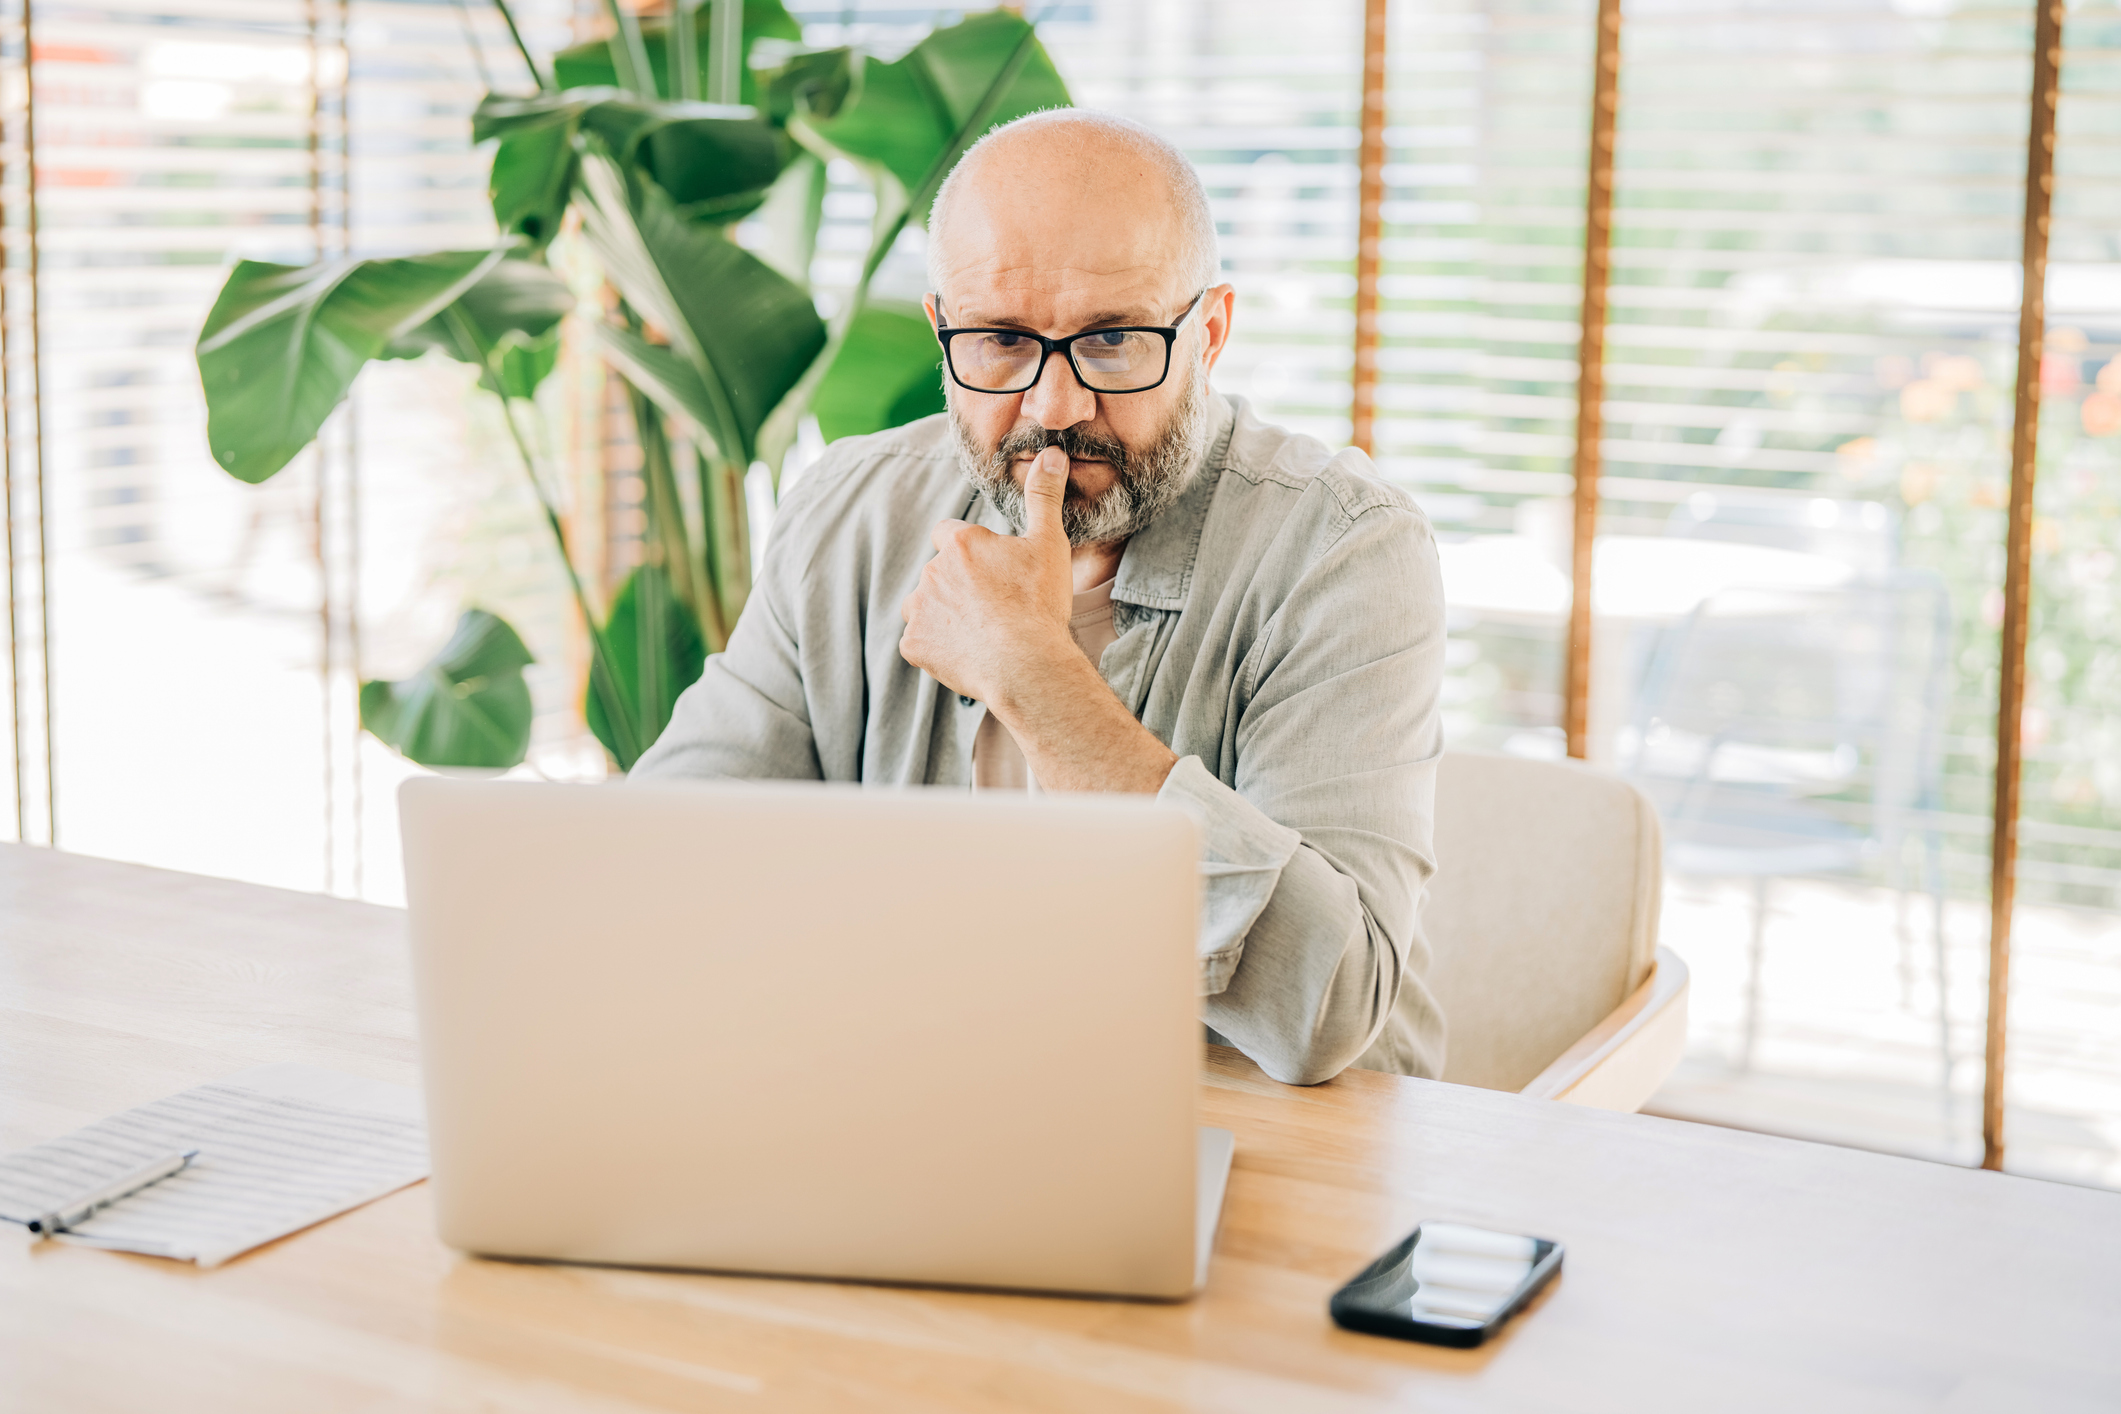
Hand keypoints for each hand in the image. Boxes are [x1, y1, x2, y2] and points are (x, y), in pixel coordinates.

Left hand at [899, 446, 1076, 705]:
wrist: (1026, 666)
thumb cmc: (1040, 603)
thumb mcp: (1050, 543)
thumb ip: (1044, 496)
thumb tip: (1052, 452)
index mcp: (961, 543)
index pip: (949, 534)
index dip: (968, 551)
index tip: (989, 570)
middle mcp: (932, 571)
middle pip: (937, 572)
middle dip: (957, 585)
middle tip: (992, 607)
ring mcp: (919, 609)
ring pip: (922, 605)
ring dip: (940, 614)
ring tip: (976, 631)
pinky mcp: (914, 645)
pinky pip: (918, 642)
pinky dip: (935, 648)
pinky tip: (965, 654)